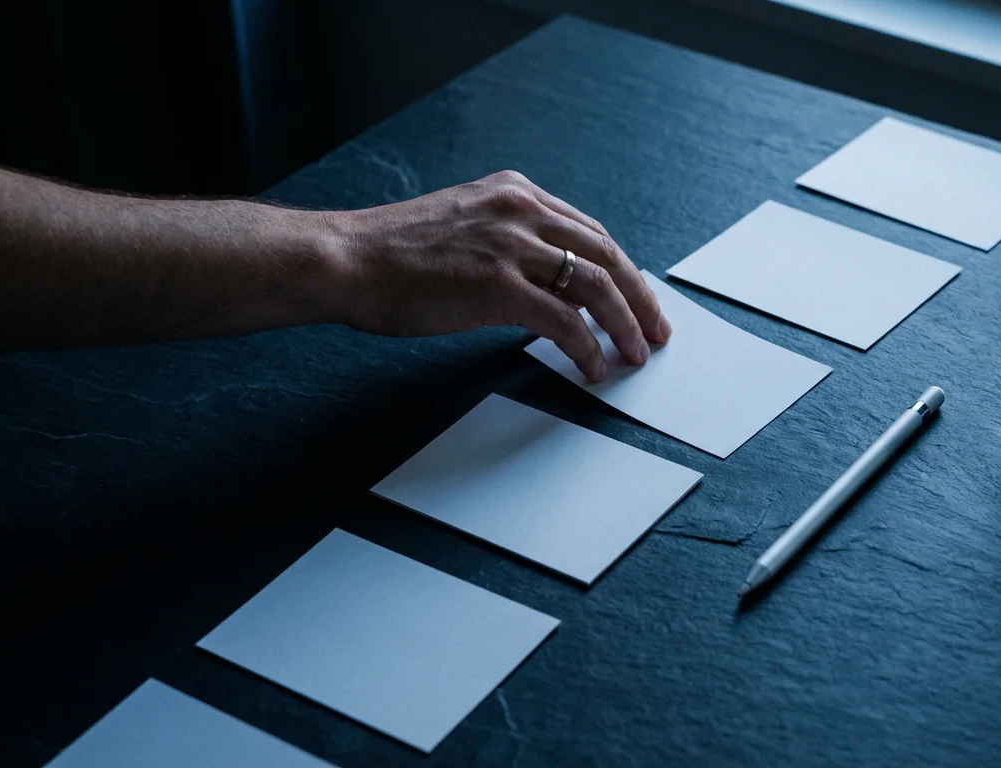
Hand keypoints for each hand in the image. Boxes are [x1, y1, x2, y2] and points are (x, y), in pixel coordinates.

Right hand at [333, 170, 670, 381]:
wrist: (344, 260)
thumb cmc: (391, 254)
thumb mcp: (463, 228)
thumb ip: (508, 243)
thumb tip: (550, 287)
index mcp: (514, 193)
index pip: (589, 231)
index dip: (621, 269)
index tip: (638, 298)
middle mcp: (521, 210)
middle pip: (607, 254)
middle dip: (640, 297)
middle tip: (655, 331)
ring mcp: (512, 246)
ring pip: (597, 286)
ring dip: (624, 325)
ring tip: (635, 354)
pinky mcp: (500, 285)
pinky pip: (566, 321)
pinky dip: (587, 347)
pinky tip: (593, 367)